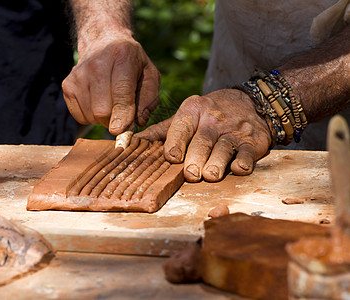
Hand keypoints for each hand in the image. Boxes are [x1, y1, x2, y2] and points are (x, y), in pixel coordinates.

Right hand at [62, 38, 159, 134]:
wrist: (103, 43)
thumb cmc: (131, 65)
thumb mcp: (149, 76)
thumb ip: (148, 101)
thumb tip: (136, 123)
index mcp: (123, 57)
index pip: (121, 93)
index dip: (122, 115)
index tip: (119, 131)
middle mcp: (97, 64)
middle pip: (102, 110)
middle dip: (114, 120)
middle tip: (122, 113)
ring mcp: (78, 75)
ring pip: (91, 116)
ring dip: (103, 118)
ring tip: (109, 102)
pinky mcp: (68, 86)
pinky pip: (80, 117)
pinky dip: (91, 117)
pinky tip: (97, 101)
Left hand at [136, 89, 271, 181]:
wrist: (251, 104)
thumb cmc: (208, 116)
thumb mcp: (185, 117)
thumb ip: (159, 133)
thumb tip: (128, 145)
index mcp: (193, 110)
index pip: (181, 127)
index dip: (175, 143)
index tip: (171, 157)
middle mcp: (213, 120)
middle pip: (202, 142)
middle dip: (196, 159)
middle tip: (190, 174)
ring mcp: (234, 132)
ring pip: (223, 149)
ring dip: (217, 164)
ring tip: (210, 175)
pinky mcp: (253, 143)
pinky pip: (247, 155)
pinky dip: (243, 163)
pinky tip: (238, 169)